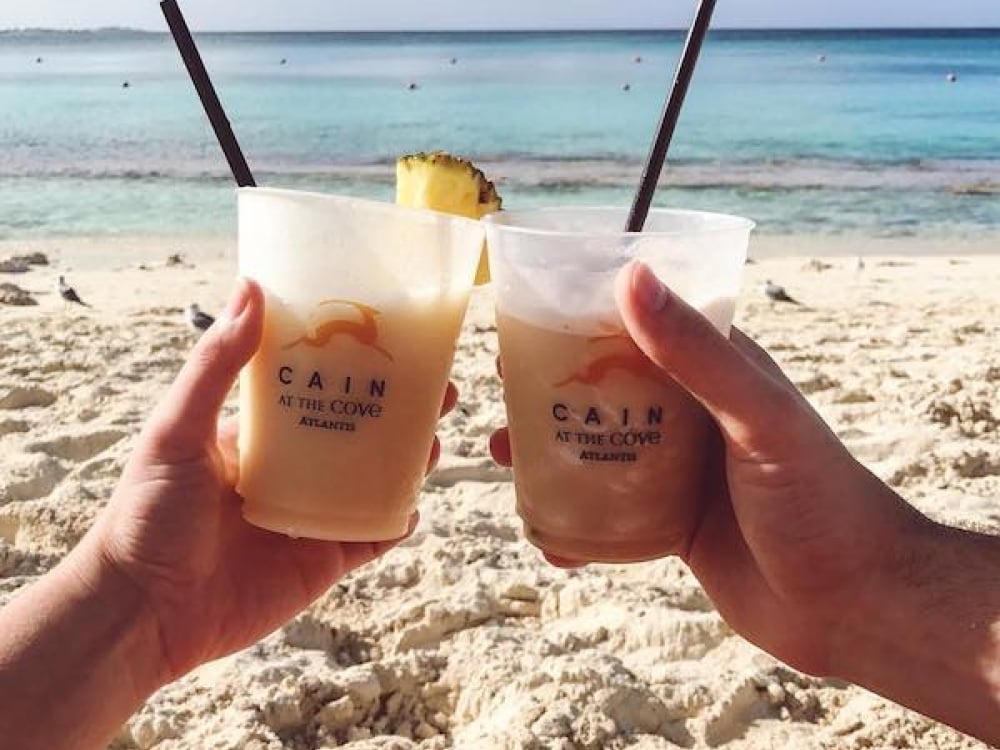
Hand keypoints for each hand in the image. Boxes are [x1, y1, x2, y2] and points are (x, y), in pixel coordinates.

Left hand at [82, 279, 455, 684]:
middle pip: (359, 430)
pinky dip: (398, 520)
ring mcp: (312, 514)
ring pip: (375, 479)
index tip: (396, 340)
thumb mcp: (178, 428)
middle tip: (439, 391)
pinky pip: (374, 535)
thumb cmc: (147, 513)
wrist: (144, 611)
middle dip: (400, 410)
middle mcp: (292, 470)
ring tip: (435, 440)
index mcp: (260, 435)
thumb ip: (217, 364)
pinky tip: (415, 504)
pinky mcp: (325, 559)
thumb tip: (251, 287)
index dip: (358, 365)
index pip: (319, 387)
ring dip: (409, 460)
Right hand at [490, 262, 929, 674]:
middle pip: (607, 390)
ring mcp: (681, 473)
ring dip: (549, 452)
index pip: (639, 327)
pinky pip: (609, 514)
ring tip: (503, 456)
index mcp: (717, 373)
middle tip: (500, 394)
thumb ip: (696, 352)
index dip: (581, 319)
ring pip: (599, 450)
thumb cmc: (820, 498)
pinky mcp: (673, 526)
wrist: (855, 604)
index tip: (524, 320)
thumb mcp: (757, 417)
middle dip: (551, 390)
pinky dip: (572, 520)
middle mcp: (694, 416)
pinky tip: (545, 534)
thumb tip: (632, 274)